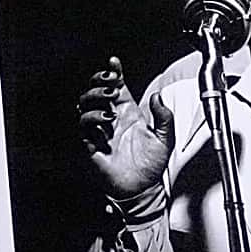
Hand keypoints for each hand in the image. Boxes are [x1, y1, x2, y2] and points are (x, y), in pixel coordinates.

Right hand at [77, 56, 174, 198]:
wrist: (144, 189)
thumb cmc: (151, 165)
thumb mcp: (166, 139)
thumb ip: (164, 117)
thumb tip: (158, 97)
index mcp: (128, 112)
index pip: (116, 86)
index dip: (113, 71)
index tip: (114, 62)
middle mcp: (111, 119)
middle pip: (95, 91)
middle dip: (99, 83)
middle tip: (111, 84)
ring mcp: (100, 132)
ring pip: (84, 107)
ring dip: (95, 102)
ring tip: (110, 109)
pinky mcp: (92, 146)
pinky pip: (84, 130)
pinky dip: (92, 124)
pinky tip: (106, 127)